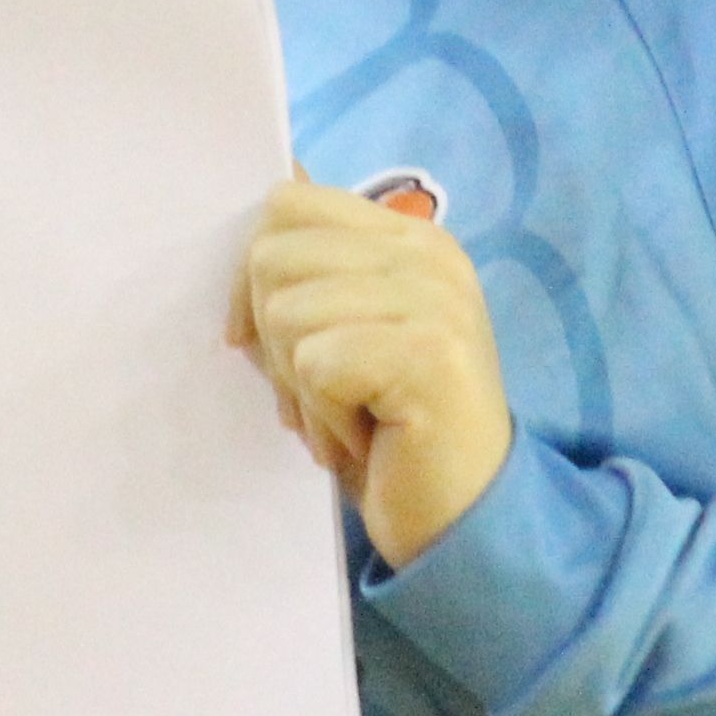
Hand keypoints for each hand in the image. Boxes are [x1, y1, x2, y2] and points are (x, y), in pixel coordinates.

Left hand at [233, 178, 514, 566]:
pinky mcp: (430, 354)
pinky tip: (362, 438)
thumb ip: (310, 271)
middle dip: (272, 338)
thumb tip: (265, 199)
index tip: (260, 336)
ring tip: (345, 418)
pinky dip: (323, 416)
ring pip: (286, 312)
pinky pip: (316, 364)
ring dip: (299, 386)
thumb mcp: (343, 332)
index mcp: (410, 238)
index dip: (252, 272)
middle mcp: (429, 255)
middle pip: (274, 255)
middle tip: (318, 394)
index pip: (289, 204)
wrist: (463, 517)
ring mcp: (436, 300)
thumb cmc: (391, 430)